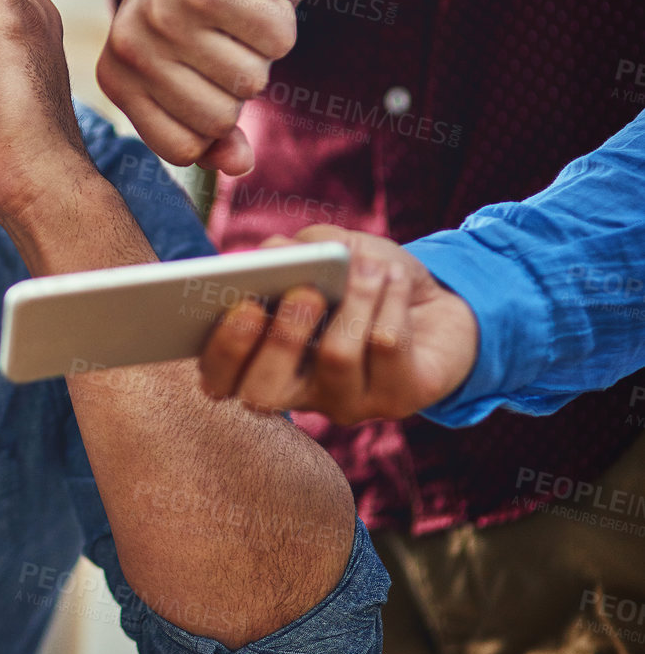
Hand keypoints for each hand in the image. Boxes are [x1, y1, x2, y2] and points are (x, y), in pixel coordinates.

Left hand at [97, 0, 336, 174]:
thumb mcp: (200, 72)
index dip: (216, 123)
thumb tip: (240, 166)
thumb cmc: (207, 8)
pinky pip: (276, 39)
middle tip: (224, 36)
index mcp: (117, 76)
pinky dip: (282, 13)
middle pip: (220, 117)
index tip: (207, 78)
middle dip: (242, 80)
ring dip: (262, 46)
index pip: (182, 150)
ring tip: (236, 11)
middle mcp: (130, 47)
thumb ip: (216, 130)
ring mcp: (163, 16)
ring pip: (252, 79)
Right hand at [197, 225, 479, 423]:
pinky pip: (385, 348)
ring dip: (355, 299)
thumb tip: (271, 252)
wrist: (433, 303)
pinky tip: (395, 279)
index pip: (219, 378)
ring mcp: (346, 403)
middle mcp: (296, 392)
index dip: (224, 350)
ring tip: (368, 267)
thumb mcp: (321, 253)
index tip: (245, 305)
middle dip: (282, 338)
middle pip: (263, 391)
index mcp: (258, 359)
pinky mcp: (397, 400)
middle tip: (304, 292)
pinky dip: (390, 300)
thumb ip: (288, 250)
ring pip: (335, 358)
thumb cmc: (358, 277)